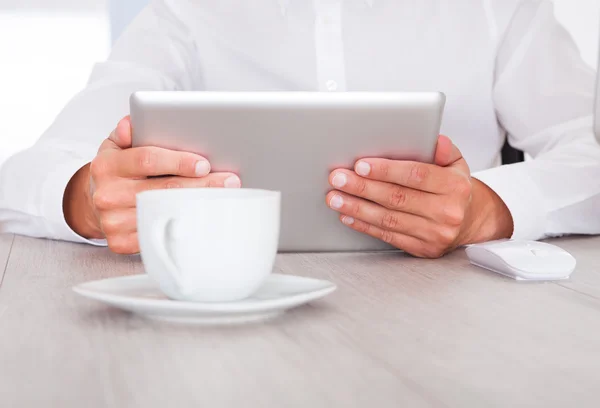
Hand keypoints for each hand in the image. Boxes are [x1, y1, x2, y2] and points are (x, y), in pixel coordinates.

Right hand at [63, 116, 240, 253]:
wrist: (96, 203)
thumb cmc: (118, 170)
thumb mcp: (117, 145)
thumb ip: (127, 131)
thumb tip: (131, 125)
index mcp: (106, 165)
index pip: (147, 160)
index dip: (178, 162)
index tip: (204, 164)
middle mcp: (107, 194)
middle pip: (163, 189)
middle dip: (201, 184)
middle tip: (229, 181)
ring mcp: (113, 221)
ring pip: (165, 213)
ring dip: (198, 206)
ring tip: (224, 198)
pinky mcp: (121, 242)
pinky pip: (160, 235)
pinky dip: (186, 226)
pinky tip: (205, 218)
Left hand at [326, 135, 512, 257]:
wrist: (470, 222)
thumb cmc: (454, 188)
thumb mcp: (457, 163)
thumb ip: (443, 149)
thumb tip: (433, 139)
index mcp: (454, 186)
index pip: (416, 176)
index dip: (386, 170)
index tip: (361, 165)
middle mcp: (447, 212)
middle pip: (397, 198)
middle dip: (362, 187)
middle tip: (338, 178)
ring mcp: (434, 234)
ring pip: (388, 219)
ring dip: (357, 208)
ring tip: (335, 197)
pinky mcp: (423, 249)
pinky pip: (388, 236)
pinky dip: (364, 225)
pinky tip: (348, 216)